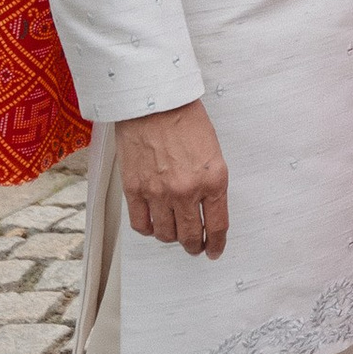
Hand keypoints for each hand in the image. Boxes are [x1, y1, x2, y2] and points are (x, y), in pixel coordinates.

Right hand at [116, 99, 228, 257]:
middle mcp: (187, 191)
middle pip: (190, 236)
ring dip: (172, 238)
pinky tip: (154, 224)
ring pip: (166, 235)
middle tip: (194, 246)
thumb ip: (210, 181)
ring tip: (174, 233)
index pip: (217, 225)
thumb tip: (207, 207)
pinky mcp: (135, 190)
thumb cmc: (184, 119)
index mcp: (213, 180)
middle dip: (194, 246)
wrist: (153, 102)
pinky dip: (149, 229)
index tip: (214, 250)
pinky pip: (142, 224)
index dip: (216, 244)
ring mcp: (159, 193)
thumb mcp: (213, 150)